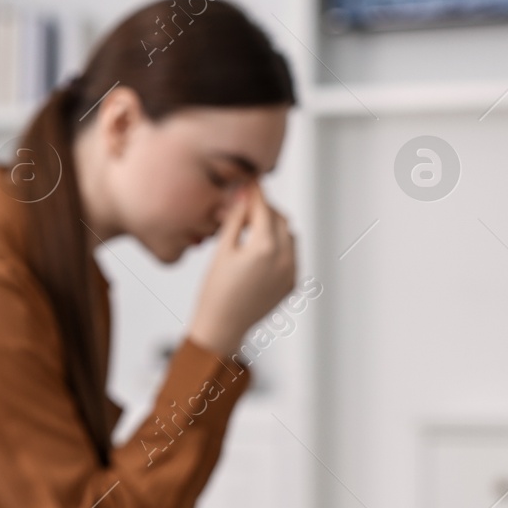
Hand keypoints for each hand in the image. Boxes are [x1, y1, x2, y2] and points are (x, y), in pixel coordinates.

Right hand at [187, 184, 296, 356]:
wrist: (223, 326)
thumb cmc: (215, 291)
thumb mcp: (222, 250)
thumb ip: (236, 220)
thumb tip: (242, 195)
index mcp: (264, 246)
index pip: (262, 207)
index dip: (254, 192)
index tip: (249, 181)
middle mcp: (284, 257)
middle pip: (279, 218)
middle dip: (264, 209)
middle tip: (244, 207)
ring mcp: (291, 271)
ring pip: (288, 235)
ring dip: (273, 227)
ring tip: (250, 232)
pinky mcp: (292, 282)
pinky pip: (291, 254)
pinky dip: (278, 246)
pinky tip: (258, 253)